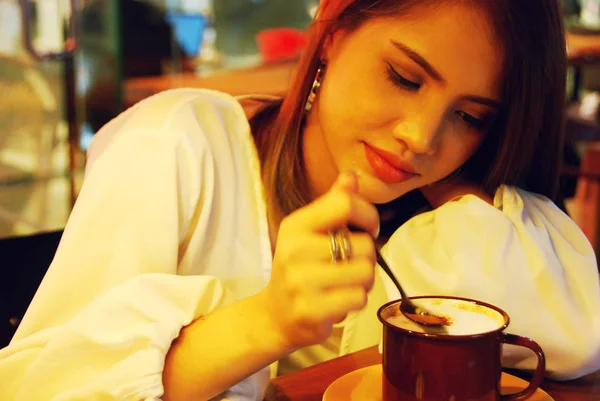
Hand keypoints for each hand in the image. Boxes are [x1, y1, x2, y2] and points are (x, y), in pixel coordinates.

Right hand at [260, 171, 379, 351]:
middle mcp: (295, 250)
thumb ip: (332, 204)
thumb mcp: (309, 232)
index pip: (345, 204)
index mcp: (296, 225)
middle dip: (366, 257)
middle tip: (348, 266)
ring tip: (344, 284)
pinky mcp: (312, 310)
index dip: (368, 215)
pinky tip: (338, 301)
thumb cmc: (299, 269)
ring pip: (366, 272)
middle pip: (365, 244)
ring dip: (364, 281)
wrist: (273, 316)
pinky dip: (356, 301)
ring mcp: (301, 282)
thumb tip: (351, 176)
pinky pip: (359, 298)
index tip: (366, 229)